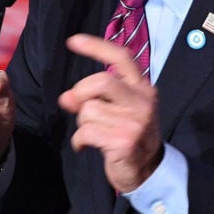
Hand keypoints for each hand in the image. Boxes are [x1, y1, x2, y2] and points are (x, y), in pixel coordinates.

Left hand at [58, 33, 162, 192]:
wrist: (148, 171)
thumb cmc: (129, 135)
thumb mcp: (117, 110)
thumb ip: (94, 97)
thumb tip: (66, 97)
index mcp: (142, 88)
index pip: (121, 57)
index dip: (96, 46)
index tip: (73, 41)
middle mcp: (142, 101)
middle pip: (101, 81)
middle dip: (81, 92)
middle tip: (78, 107)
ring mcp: (135, 121)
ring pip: (89, 110)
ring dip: (82, 123)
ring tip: (93, 133)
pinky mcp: (124, 141)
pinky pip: (86, 132)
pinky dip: (79, 140)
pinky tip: (85, 146)